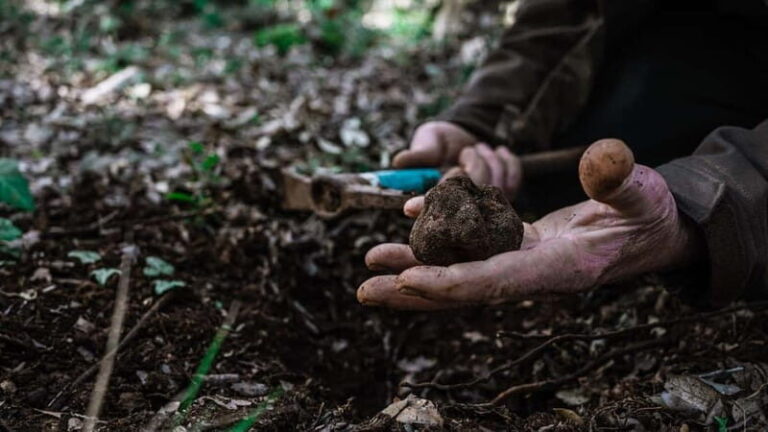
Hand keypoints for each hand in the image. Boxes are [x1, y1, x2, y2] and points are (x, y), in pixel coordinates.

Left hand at [357, 139, 702, 309]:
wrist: (650, 232)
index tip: (409, 278)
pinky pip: (467, 250)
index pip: (496, 280)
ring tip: (370, 263)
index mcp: (559, 269)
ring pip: (457, 272)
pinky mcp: (515, 248)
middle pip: (463, 289)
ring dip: (413, 270)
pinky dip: (438, 244)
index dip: (451, 280)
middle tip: (364, 288)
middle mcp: (531, 274)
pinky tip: (409, 226)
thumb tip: (605, 158)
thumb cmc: (649, 214)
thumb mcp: (645, 193)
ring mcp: (520, 264)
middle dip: (414, 290)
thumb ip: (622, 181)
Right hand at [395, 121, 522, 197]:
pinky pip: (514, 179)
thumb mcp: (428, 139)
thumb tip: (399, 162)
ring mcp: (485, 205)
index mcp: (436, 196)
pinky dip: (508, 161)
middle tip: (467, 150)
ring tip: (478, 148)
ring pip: (496, 185)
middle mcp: (459, 207)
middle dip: (475, 165)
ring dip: (490, 159)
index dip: (423, 205)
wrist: (468, 136)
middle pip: (471, 194)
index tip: (411, 205)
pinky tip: (498, 152)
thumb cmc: (442, 139)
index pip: (431, 204)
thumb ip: (420, 152)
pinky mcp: (506, 196)